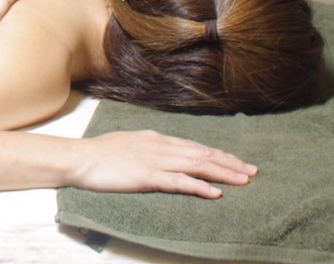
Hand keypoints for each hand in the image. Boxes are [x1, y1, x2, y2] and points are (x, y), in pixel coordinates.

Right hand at [71, 130, 257, 198]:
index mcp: (156, 138)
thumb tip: (167, 154)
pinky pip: (178, 182)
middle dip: (229, 163)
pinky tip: (214, 193)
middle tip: (253, 171)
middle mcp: (159, 146)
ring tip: (243, 180)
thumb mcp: (130, 144)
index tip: (237, 161)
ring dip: (222, 173)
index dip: (218, 154)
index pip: (194, 146)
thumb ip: (150, 149)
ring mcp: (154, 160)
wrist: (80, 158)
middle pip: (201, 154)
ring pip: (196, 165)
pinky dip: (199, 187)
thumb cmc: (101, 154)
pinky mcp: (147, 176)